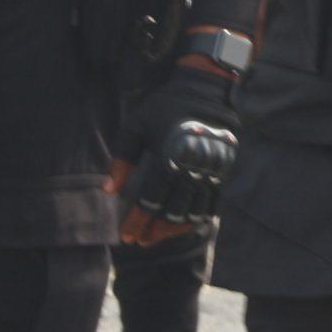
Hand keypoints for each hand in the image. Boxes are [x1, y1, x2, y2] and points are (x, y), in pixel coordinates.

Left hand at [107, 60, 238, 243]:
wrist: (206, 89)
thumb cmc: (165, 107)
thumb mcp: (136, 126)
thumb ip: (122, 159)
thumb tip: (109, 191)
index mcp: (168, 156)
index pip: (150, 200)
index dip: (137, 221)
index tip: (125, 236)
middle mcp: (191, 167)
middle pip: (172, 212)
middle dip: (153, 230)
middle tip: (139, 241)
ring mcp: (210, 171)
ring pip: (192, 212)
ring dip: (174, 229)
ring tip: (157, 237)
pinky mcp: (223, 171)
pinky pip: (211, 205)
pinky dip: (196, 219)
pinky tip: (182, 225)